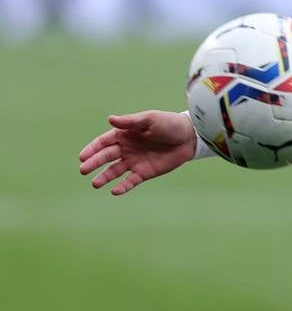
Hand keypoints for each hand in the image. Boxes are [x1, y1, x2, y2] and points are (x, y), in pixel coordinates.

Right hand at [78, 111, 198, 194]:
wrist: (189, 137)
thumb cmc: (168, 124)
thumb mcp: (150, 120)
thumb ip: (131, 122)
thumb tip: (110, 119)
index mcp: (124, 134)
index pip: (103, 142)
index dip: (92, 149)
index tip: (83, 156)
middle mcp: (126, 148)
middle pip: (106, 157)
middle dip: (94, 163)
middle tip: (83, 170)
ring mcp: (134, 161)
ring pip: (114, 171)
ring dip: (104, 177)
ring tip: (95, 183)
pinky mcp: (144, 173)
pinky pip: (130, 181)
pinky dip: (122, 186)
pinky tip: (114, 191)